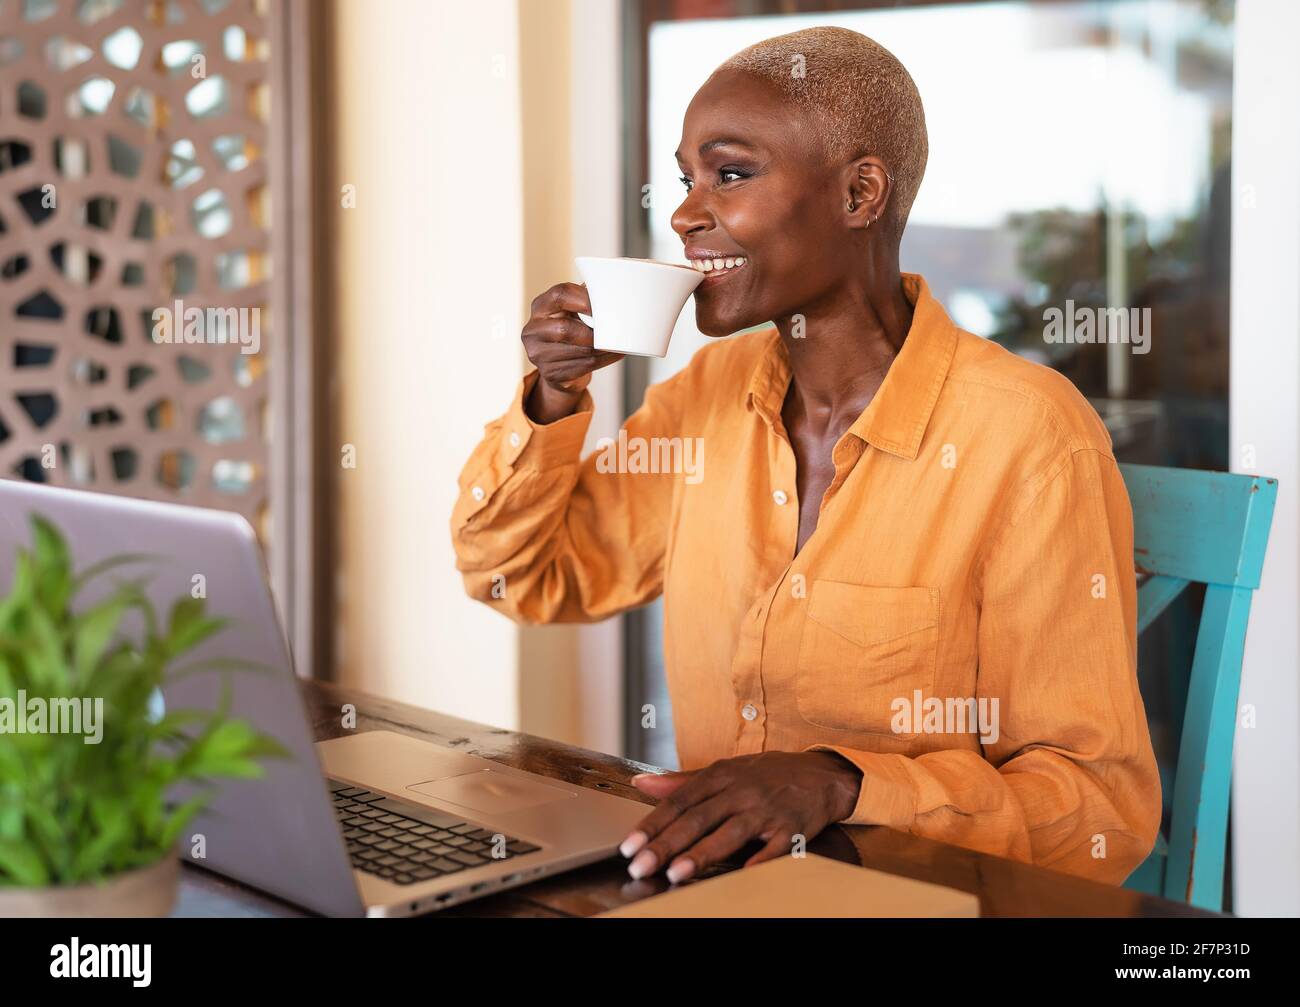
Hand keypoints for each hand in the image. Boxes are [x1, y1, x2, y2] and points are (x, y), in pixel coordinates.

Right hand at [522, 281, 623, 423]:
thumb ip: (586, 299)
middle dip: (592, 332)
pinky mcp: (550, 374)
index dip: (584, 299)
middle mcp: (532, 330)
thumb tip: (614, 291)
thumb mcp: (572, 312)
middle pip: (565, 329)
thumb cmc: (570, 331)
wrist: (559, 367)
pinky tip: (614, 354)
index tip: (601, 307)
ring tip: (619, 344)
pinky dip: (604, 360)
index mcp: (540, 307)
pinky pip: (583, 366)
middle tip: (612, 331)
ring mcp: (538, 354)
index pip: (560, 295)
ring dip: (603, 348)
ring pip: (579, 351)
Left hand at [618, 751, 861, 883]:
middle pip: (697, 818)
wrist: (822, 774)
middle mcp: (741, 790)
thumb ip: (682, 781)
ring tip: (675, 872)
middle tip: (640, 865)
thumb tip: (641, 784)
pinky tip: (738, 877)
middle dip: (665, 844)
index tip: (629, 845)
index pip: (678, 800)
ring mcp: (766, 810)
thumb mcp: (726, 770)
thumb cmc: (767, 775)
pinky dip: (756, 863)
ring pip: (728, 833)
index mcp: (721, 776)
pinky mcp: (791, 829)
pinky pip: (772, 850)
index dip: (652, 824)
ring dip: (701, 854)